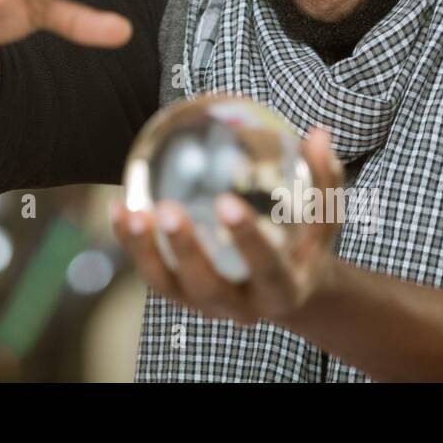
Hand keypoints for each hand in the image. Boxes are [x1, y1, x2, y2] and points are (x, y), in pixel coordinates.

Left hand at [111, 125, 344, 326]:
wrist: (287, 290)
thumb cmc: (303, 244)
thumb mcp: (323, 218)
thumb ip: (324, 180)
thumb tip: (318, 135)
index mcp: (281, 290)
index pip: (266, 269)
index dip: (246, 240)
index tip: (227, 203)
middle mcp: (241, 307)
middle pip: (208, 286)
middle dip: (187, 251)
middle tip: (170, 209)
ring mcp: (205, 305)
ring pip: (168, 285)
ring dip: (146, 251)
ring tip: (133, 211)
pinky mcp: (179, 295)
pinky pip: (149, 271)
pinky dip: (129, 243)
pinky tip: (118, 207)